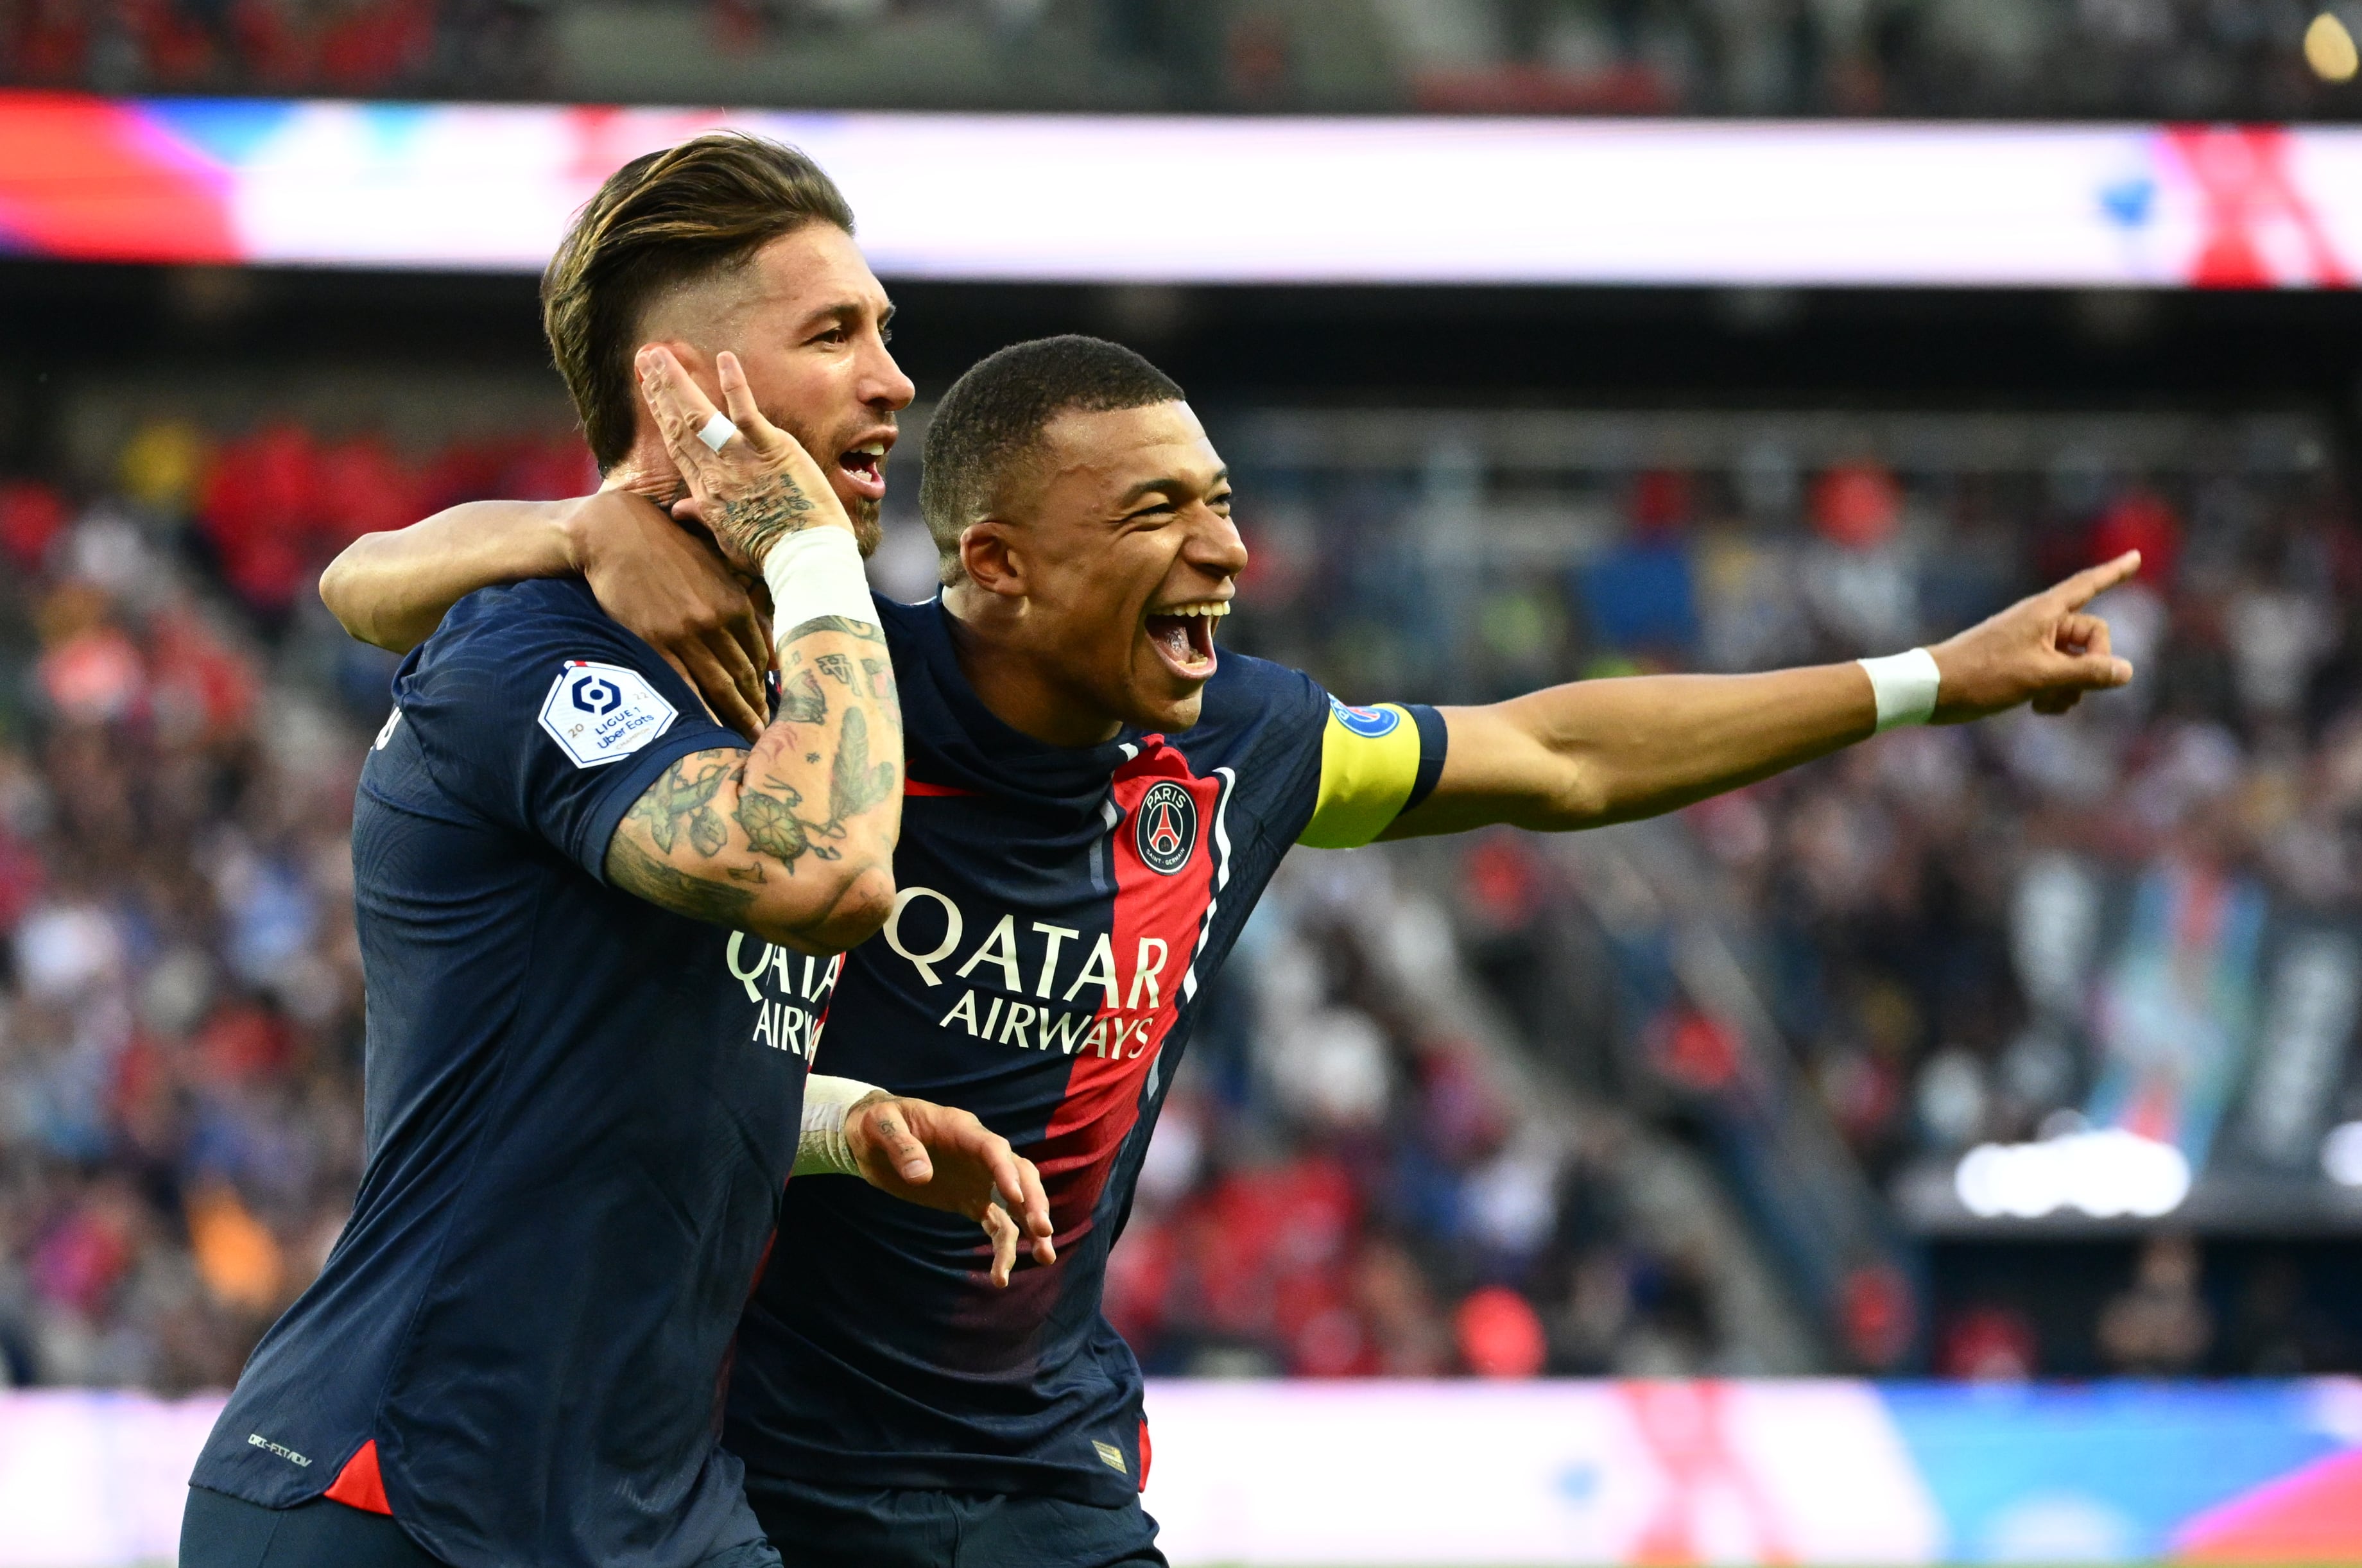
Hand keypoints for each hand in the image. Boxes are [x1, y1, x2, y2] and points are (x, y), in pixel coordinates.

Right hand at [562, 490, 772, 739]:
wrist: (614, 533)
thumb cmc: (666, 548)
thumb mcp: (714, 569)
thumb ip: (742, 605)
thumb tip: (767, 645)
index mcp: (736, 602)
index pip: (761, 655)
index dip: (767, 685)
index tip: (770, 705)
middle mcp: (716, 621)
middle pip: (745, 676)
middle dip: (757, 707)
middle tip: (766, 732)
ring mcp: (686, 634)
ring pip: (720, 686)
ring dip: (736, 716)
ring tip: (747, 739)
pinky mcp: (654, 642)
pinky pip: (684, 686)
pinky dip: (700, 711)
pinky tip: (710, 730)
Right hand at [635, 345, 852, 572]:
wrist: (804, 559)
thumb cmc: (771, 553)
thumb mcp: (728, 539)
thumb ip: (703, 517)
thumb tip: (679, 510)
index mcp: (707, 491)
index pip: (677, 445)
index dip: (661, 414)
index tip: (649, 390)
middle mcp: (715, 472)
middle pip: (680, 425)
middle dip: (661, 389)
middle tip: (646, 358)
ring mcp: (741, 459)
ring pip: (700, 415)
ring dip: (678, 383)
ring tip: (662, 355)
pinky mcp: (771, 449)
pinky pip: (746, 413)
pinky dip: (735, 385)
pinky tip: (724, 358)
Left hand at [844, 1094, 1057, 1286]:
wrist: (871, 1138)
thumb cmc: (874, 1125)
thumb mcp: (877, 1127)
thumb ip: (899, 1146)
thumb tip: (920, 1176)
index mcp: (960, 1129)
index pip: (993, 1148)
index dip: (1006, 1171)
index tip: (1015, 1198)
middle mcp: (979, 1153)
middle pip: (1019, 1173)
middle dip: (1034, 1201)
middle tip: (1042, 1231)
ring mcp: (979, 1178)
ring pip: (1017, 1201)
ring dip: (1032, 1228)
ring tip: (1044, 1259)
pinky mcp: (972, 1201)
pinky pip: (998, 1223)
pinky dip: (1005, 1246)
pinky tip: (1001, 1275)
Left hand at [1928, 550, 2141, 721]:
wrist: (1932, 690)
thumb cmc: (1983, 676)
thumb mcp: (2041, 676)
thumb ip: (2087, 673)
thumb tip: (2127, 671)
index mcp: (2045, 612)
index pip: (2088, 585)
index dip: (2115, 573)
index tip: (2137, 556)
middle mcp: (2041, 623)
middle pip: (2092, 638)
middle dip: (2090, 668)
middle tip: (2068, 690)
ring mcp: (2032, 644)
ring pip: (2076, 663)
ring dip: (2071, 687)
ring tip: (2044, 703)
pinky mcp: (2022, 665)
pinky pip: (2057, 676)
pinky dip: (2055, 693)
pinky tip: (2037, 708)